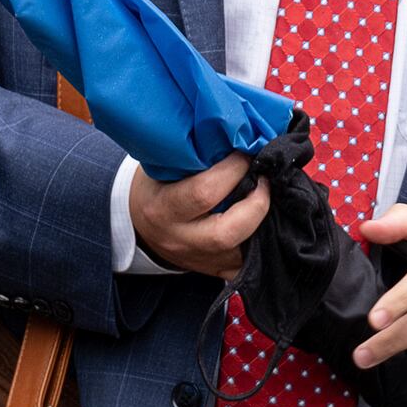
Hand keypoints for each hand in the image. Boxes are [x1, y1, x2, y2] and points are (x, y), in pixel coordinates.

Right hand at [129, 153, 269, 277]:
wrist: (138, 224)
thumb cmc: (156, 186)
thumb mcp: (163, 166)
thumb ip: (194, 155)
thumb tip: (234, 135)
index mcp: (163, 210)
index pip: (204, 193)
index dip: (233, 170)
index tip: (245, 152)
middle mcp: (180, 240)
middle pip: (227, 233)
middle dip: (256, 203)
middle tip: (264, 179)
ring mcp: (199, 260)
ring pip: (242, 253)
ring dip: (264, 223)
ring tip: (267, 196)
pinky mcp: (214, 271)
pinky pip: (246, 266)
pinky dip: (261, 243)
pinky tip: (266, 222)